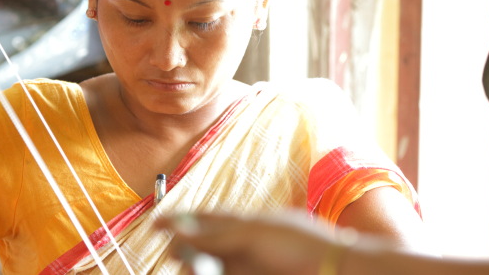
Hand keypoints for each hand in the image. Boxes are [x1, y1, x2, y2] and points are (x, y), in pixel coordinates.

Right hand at [157, 212, 335, 274]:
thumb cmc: (298, 243)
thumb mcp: (253, 233)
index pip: (205, 219)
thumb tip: (178, 231)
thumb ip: (215, 234)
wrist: (333, 269)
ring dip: (197, 269)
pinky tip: (201, 272)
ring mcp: (247, 268)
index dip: (180, 221)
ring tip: (192, 269)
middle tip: (175, 257)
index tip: (155, 225)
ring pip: (211, 269)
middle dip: (185, 253)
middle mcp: (242, 246)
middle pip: (203, 249)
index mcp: (244, 224)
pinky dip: (211, 273)